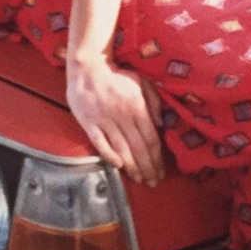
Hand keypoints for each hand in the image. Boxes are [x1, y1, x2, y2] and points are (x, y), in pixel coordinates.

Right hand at [66, 54, 164, 186]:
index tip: (161, 170)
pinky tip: (118, 167)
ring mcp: (104, 120)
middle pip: (138, 147)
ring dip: (132, 167)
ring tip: (140, 180)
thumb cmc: (118, 75)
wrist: (89, 67)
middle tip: (153, 182)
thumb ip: (153, 102)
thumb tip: (161, 124)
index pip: (151, 138)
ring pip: (121, 148)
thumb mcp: (142, 82)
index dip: (157, 157)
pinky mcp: (88, 123)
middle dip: (147, 167)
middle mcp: (122, 116)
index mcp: (137, 107)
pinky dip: (109, 155)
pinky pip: (100, 143)